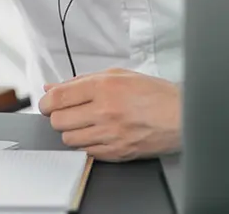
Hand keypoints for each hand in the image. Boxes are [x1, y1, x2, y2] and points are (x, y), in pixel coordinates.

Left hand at [39, 68, 180, 161]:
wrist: (182, 116)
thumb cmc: (155, 94)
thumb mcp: (120, 75)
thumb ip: (82, 80)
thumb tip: (53, 87)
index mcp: (105, 86)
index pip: (58, 97)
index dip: (46, 101)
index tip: (48, 103)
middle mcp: (105, 110)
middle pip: (58, 120)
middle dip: (59, 116)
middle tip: (70, 112)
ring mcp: (110, 134)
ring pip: (69, 139)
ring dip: (72, 131)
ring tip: (87, 123)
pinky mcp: (116, 152)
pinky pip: (86, 152)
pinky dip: (87, 144)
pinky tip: (99, 133)